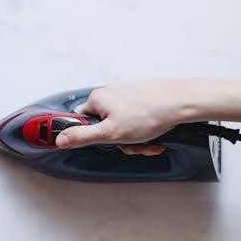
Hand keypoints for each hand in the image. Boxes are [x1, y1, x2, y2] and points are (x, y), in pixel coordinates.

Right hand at [55, 79, 201, 154]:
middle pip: (106, 128)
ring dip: (135, 141)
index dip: (94, 138)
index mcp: (98, 99)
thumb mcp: (110, 133)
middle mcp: (111, 94)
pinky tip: (154, 137)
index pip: (82, 122)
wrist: (180, 103)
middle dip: (121, 142)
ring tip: (147, 142)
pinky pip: (136, 122)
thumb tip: (60, 139)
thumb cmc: (149, 113)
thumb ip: (82, 136)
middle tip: (133, 145)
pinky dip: (145, 133)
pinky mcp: (141, 100)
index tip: (106, 143)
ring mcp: (127, 97)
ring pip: (123, 127)